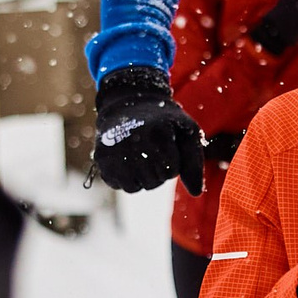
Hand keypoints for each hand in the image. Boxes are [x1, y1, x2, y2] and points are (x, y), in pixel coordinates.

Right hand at [95, 65, 204, 194]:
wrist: (129, 104)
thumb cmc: (164, 122)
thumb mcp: (186, 132)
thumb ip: (194, 163)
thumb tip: (196, 193)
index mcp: (158, 134)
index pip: (171, 172)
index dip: (172, 162)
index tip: (167, 144)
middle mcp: (133, 142)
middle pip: (153, 182)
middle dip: (157, 171)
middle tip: (153, 150)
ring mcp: (114, 151)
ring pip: (134, 187)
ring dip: (141, 177)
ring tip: (141, 156)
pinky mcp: (101, 158)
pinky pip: (117, 185)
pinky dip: (124, 177)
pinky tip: (127, 159)